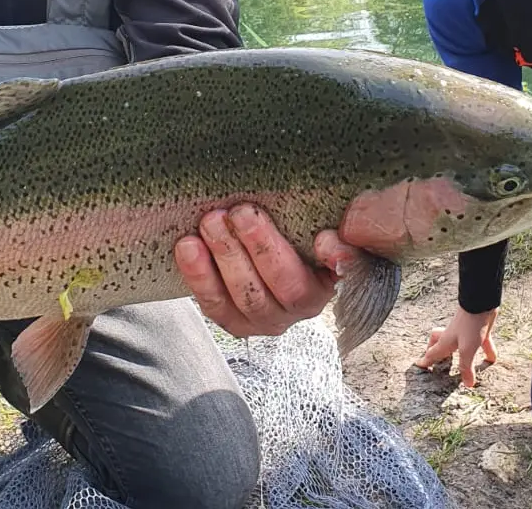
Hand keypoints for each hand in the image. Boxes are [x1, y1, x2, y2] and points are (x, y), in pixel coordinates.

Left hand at [175, 204, 360, 337]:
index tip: (322, 238)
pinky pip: (215, 305)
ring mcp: (268, 317)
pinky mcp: (235, 320)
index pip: (344, 271)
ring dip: (226, 257)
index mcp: (333, 277)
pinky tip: (187, 246)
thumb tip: (330, 238)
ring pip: (247, 298)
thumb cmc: (295, 225)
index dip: (336, 259)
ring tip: (210, 223)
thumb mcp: (319, 218)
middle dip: (260, 247)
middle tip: (240, 212)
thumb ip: (334, 222)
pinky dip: (199, 275)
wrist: (254, 240)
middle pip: (286, 286)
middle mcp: (304, 306)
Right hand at [415, 307, 497, 386]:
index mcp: (446, 342)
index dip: (426, 360)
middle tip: (436, 359)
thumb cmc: (469, 325)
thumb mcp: (466, 349)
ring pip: (458, 344)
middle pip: (439, 343)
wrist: (480, 303)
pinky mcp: (477, 330)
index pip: (432, 353)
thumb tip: (467, 384)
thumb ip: (466, 367)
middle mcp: (453, 337)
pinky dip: (485, 350)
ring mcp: (465, 333)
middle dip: (435, 350)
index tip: (419, 365)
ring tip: (464, 363)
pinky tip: (491, 359)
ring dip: (459, 353)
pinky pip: (480, 343)